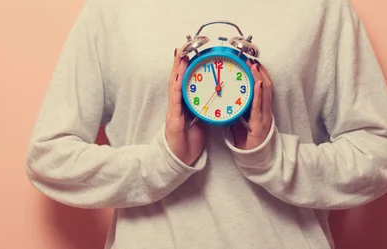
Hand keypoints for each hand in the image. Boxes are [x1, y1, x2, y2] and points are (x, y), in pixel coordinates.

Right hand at [165, 48, 205, 164]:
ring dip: (176, 71)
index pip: (183, 83)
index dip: (184, 69)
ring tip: (180, 57)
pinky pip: (175, 101)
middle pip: (176, 80)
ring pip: (174, 87)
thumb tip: (213, 99)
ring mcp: (173, 111)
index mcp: (183, 106)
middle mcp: (176, 106)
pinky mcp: (174, 119)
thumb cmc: (188, 142)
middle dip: (179, 64)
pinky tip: (178, 78)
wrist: (180, 159)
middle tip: (182, 48)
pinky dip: (177, 88)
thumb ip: (203, 109)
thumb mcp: (199, 122)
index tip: (188, 54)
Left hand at [231, 59, 272, 149]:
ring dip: (260, 77)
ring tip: (254, 65)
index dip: (259, 72)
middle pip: (266, 85)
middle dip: (260, 71)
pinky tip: (258, 83)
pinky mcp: (260, 123)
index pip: (263, 86)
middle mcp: (265, 109)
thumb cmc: (247, 139)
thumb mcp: (240, 119)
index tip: (252, 61)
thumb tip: (225, 96)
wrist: (253, 157)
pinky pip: (260, 106)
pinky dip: (259, 94)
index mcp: (260, 108)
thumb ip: (236, 107)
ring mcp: (264, 115)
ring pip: (266, 92)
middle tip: (251, 58)